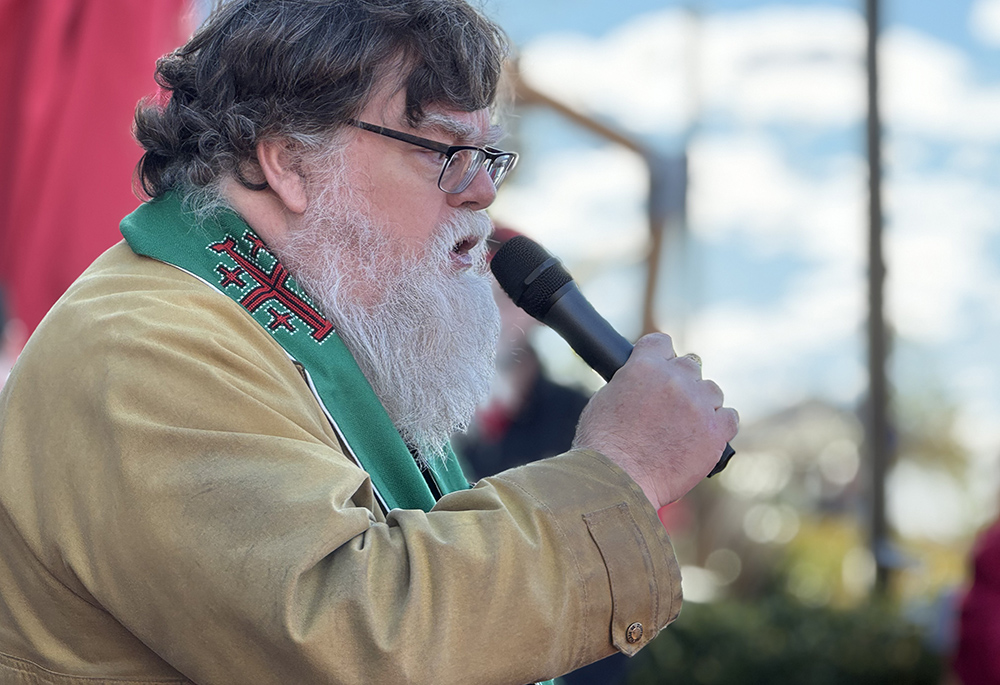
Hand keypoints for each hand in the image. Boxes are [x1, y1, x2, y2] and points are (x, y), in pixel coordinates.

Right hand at [572, 333, 738, 509]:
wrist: (616, 481)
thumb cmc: (602, 447)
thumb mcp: (605, 400)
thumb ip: (630, 383)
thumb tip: (641, 383)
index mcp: (644, 366)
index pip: (661, 342)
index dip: (660, 356)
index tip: (660, 369)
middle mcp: (674, 379)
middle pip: (690, 366)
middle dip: (681, 383)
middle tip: (670, 407)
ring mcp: (697, 405)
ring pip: (712, 391)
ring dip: (702, 404)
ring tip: (685, 428)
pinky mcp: (715, 432)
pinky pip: (730, 418)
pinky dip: (719, 426)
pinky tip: (704, 438)